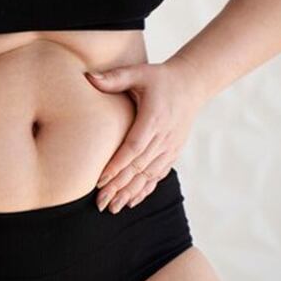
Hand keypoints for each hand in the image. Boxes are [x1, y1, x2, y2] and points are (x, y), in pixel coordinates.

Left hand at [83, 57, 207, 213]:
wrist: (191, 85)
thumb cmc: (160, 78)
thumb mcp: (139, 73)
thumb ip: (114, 78)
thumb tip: (88, 77)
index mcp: (154, 118)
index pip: (134, 147)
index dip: (118, 165)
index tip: (100, 179)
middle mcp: (164, 136)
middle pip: (139, 167)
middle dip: (119, 186)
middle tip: (100, 202)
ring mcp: (170, 147)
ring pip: (149, 175)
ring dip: (131, 193)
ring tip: (112, 208)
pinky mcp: (173, 152)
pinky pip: (158, 175)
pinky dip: (145, 189)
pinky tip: (131, 201)